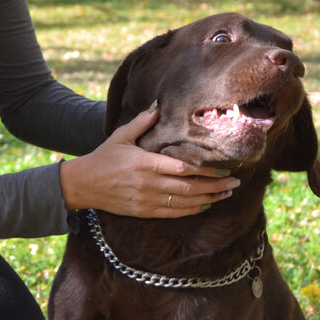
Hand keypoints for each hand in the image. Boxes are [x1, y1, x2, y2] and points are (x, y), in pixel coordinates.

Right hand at [58, 105, 239, 217]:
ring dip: (209, 198)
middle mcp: (148, 184)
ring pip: (185, 202)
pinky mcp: (144, 211)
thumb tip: (158, 106)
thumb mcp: (120, 136)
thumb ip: (142, 122)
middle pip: (189, 187)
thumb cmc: (103, 157)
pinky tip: (205, 204)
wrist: (83, 185)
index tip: (224, 168)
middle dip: (216, 186)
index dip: (206, 170)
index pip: (182, 168)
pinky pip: (173, 213)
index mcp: (145, 163)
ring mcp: (147, 200)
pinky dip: (192, 210)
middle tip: (236, 183)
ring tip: (227, 194)